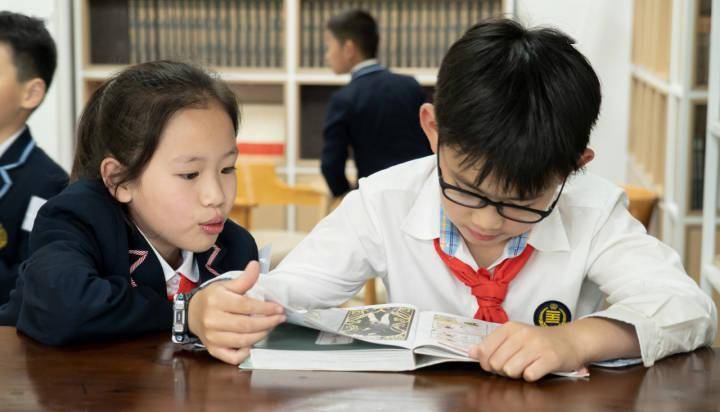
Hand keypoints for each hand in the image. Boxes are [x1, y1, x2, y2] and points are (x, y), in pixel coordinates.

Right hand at [188, 261, 285, 364]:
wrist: (193, 313)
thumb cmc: (213, 298)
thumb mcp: (226, 285)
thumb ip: (244, 279)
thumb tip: (256, 265)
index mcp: (217, 301)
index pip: (246, 306)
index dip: (265, 308)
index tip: (279, 308)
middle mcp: (213, 320)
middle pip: (246, 325)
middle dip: (268, 323)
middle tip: (280, 318)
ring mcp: (212, 337)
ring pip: (242, 341)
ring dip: (261, 335)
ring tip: (271, 327)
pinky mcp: (212, 349)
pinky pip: (231, 357)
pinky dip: (244, 354)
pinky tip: (252, 345)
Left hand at [469, 321, 585, 381]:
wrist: (570, 340)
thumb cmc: (538, 341)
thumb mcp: (513, 337)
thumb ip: (492, 344)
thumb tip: (471, 353)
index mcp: (510, 327)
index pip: (485, 350)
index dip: (486, 362)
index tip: (494, 364)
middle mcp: (522, 334)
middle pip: (497, 363)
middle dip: (502, 370)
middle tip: (514, 365)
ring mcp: (537, 345)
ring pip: (510, 370)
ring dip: (516, 374)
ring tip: (525, 366)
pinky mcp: (550, 358)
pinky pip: (529, 376)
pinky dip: (531, 376)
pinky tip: (536, 368)